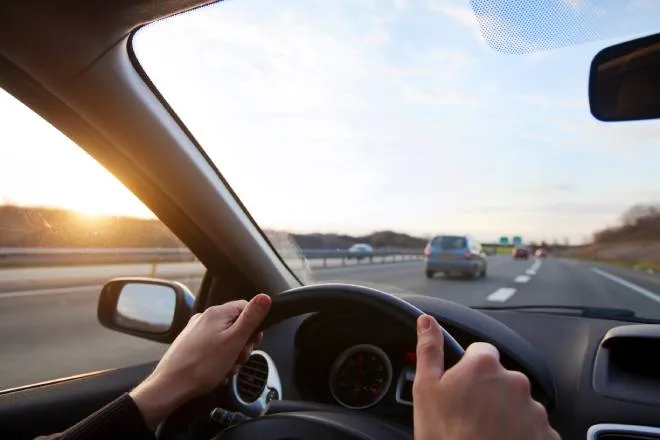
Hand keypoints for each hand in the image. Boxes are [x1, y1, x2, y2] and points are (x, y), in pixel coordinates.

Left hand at [129, 293, 271, 427]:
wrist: (170, 386)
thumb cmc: (203, 365)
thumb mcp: (234, 341)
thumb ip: (251, 318)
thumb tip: (265, 297)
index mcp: (217, 313)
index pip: (245, 307)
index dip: (254, 325)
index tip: (254, 342)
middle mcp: (204, 318)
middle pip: (235, 325)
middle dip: (242, 344)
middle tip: (238, 359)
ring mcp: (195, 331)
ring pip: (224, 339)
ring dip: (231, 355)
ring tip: (226, 369)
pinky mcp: (189, 345)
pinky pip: (212, 348)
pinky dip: (218, 360)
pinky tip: (216, 373)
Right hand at [413, 314, 559, 439]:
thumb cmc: (446, 436)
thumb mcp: (426, 390)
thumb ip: (430, 350)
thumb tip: (426, 321)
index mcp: (484, 366)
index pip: (481, 352)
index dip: (468, 369)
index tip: (460, 388)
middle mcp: (515, 381)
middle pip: (500, 378)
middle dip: (488, 392)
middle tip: (469, 416)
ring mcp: (534, 410)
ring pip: (517, 404)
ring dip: (505, 414)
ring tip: (484, 434)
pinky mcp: (547, 435)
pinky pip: (533, 428)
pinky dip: (520, 435)